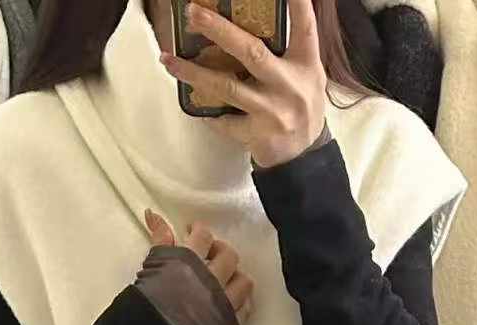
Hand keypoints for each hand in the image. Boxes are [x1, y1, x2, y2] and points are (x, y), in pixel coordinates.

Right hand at [145, 209, 254, 315]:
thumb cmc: (147, 302)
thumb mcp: (152, 265)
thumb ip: (159, 238)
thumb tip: (153, 214)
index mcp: (191, 262)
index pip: (203, 235)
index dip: (199, 230)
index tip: (193, 232)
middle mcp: (211, 279)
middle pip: (228, 255)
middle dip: (220, 250)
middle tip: (209, 253)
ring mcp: (222, 302)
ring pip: (243, 281)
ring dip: (236, 276)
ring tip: (224, 278)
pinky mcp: (227, 323)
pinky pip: (244, 309)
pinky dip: (240, 302)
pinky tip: (230, 300)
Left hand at [160, 0, 326, 168]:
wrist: (303, 156)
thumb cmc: (300, 106)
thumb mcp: (307, 75)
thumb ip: (291, 48)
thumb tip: (265, 15)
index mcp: (305, 65)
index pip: (304, 28)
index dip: (297, 5)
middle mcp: (289, 86)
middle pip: (251, 53)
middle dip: (219, 30)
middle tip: (193, 13)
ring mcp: (272, 112)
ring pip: (226, 88)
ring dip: (193, 73)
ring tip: (168, 60)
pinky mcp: (257, 135)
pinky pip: (223, 120)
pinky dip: (206, 110)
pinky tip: (193, 102)